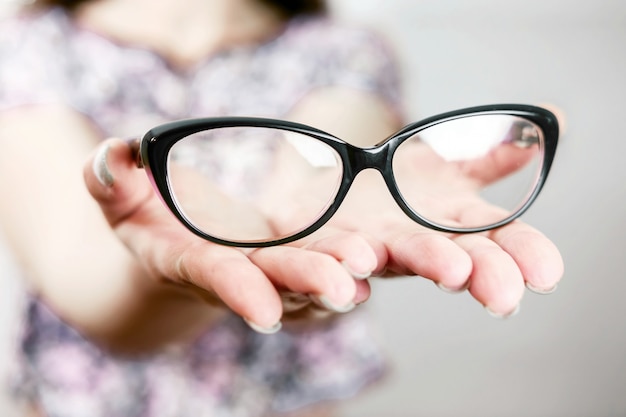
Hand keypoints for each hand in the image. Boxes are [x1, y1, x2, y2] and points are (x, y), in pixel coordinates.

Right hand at [85, 138, 386, 332]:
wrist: (180, 239)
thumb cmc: (146, 213)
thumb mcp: (120, 194)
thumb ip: (110, 178)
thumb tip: (111, 156)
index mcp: (190, 260)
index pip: (213, 275)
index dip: (237, 291)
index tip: (263, 310)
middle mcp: (236, 271)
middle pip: (274, 279)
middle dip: (307, 283)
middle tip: (344, 288)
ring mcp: (268, 268)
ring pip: (308, 274)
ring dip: (340, 274)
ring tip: (371, 263)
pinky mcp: (292, 256)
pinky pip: (324, 261)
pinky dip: (350, 263)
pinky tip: (379, 257)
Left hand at [298, 139, 562, 316]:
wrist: (324, 203)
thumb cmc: (392, 197)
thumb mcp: (444, 171)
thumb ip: (488, 157)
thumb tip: (545, 123)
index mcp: (448, 222)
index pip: (497, 239)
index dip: (523, 253)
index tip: (549, 274)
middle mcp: (415, 240)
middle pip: (457, 256)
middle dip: (484, 272)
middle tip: (506, 296)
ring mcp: (370, 244)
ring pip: (400, 254)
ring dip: (428, 261)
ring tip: (453, 272)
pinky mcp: (325, 245)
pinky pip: (329, 256)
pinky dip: (341, 264)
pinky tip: (354, 272)